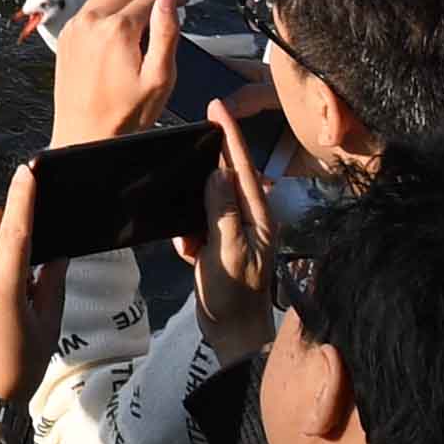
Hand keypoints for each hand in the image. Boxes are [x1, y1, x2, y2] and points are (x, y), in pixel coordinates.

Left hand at [0, 161, 65, 412]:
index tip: (26, 170)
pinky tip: (0, 292)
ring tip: (13, 270)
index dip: (21, 197)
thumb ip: (50, 284)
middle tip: (10, 230)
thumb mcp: (48, 325)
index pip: (14, 230)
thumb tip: (54, 254)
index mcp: (1, 286)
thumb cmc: (21, 365)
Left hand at [44, 0, 178, 148]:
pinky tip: (122, 15)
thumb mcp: (159, 77)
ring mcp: (75, 28)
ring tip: (149, 1)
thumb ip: (166, 34)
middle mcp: (91, 22)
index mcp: (117, 29)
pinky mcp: (66, 36)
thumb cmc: (123, 114)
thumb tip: (168, 2)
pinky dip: (109, 3)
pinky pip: (89, 7)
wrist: (85, 133)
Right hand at [183, 104, 278, 360]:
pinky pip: (197, 225)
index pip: (242, 167)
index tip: (215, 107)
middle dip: (205, 167)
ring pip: (207, 202)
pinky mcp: (219, 246)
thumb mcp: (227, 251)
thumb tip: (217, 172)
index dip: (229, 135)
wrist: (233, 336)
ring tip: (189, 236)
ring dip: (191, 211)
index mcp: (258, 217)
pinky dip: (187, 235)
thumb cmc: (234, 295)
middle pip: (226, 178)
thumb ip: (222, 211)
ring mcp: (234, 233)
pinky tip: (186, 252)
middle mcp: (249, 220)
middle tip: (185, 152)